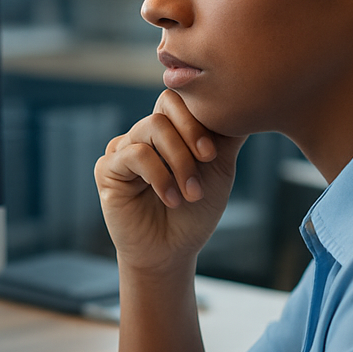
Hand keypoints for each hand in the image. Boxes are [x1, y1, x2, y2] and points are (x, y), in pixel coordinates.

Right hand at [95, 90, 245, 275]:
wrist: (172, 252)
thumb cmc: (194, 212)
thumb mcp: (219, 168)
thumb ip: (226, 135)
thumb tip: (245, 102)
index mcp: (167, 131)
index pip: (177, 99)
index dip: (197, 117)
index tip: (212, 152)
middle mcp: (142, 136)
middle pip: (164, 110)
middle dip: (191, 136)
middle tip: (207, 163)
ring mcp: (122, 149)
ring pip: (151, 128)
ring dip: (178, 161)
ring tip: (190, 192)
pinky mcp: (106, 168)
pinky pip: (134, 154)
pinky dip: (159, 176)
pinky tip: (171, 199)